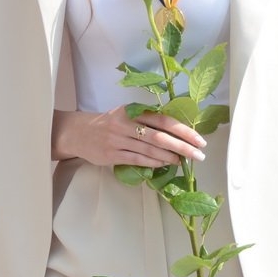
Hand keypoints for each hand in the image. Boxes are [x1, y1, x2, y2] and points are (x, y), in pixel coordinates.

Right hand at [51, 107, 205, 166]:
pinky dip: (153, 163)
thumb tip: (177, 133)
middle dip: (182, 147)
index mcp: (132, 111)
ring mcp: (118, 140)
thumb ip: (147, 120)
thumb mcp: (126, 114)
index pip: (163, 120)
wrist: (78, 132)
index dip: (183, 130)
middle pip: (159, 137)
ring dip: (169, 157)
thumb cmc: (108, 123)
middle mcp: (126, 124)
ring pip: (149, 150)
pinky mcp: (111, 155)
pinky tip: (164, 165)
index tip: (199, 140)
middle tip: (198, 155)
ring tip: (184, 162)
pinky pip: (137, 160)